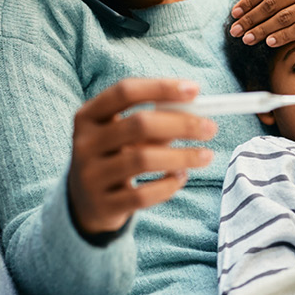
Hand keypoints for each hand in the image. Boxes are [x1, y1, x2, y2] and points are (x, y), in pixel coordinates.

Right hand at [68, 78, 216, 236]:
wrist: (85, 204)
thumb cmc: (115, 156)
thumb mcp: (125, 136)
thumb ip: (155, 121)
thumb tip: (198, 110)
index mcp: (88, 115)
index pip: (125, 91)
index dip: (161, 88)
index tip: (196, 90)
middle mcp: (84, 143)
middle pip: (138, 124)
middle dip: (181, 124)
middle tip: (211, 128)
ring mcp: (90, 176)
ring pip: (143, 160)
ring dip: (182, 156)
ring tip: (205, 156)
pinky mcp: (102, 206)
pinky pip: (143, 195)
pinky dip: (169, 185)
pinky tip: (181, 178)